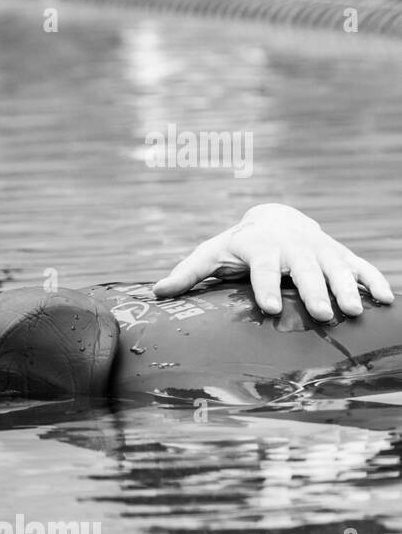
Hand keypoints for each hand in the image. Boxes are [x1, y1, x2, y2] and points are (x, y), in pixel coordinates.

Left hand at [152, 203, 392, 320]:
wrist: (275, 219)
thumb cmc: (237, 246)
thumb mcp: (211, 253)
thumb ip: (187, 272)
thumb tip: (155, 292)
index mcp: (260, 247)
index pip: (262, 268)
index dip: (266, 286)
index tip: (270, 307)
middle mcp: (293, 247)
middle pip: (304, 270)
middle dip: (314, 291)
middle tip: (322, 314)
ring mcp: (320, 250)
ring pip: (336, 268)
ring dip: (347, 288)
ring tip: (355, 311)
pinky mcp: (340, 254)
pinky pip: (361, 266)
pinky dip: (374, 280)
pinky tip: (387, 300)